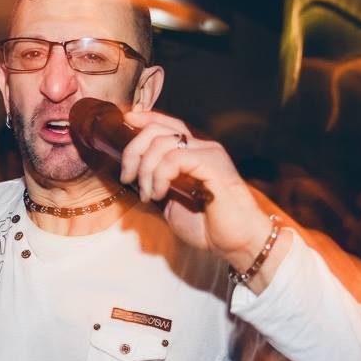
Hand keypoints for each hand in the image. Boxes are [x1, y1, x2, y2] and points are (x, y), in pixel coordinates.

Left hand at [119, 110, 269, 269]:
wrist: (235, 241)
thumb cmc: (207, 225)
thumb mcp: (170, 203)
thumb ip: (155, 184)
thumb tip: (131, 175)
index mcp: (193, 152)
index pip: (166, 124)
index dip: (144, 119)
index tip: (125, 119)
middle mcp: (201, 147)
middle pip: (157, 130)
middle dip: (133, 151)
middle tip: (127, 178)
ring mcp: (208, 153)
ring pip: (161, 143)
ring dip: (145, 170)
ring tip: (148, 195)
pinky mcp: (212, 163)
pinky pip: (174, 158)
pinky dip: (159, 176)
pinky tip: (160, 193)